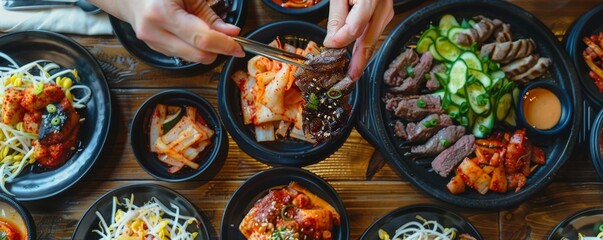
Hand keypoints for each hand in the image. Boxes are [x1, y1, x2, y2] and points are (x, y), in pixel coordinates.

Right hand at [90, 0, 244, 63]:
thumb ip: (209, 14)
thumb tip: (231, 33)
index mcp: (161, 13)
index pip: (202, 39)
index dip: (225, 45)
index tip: (239, 46)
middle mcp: (154, 32)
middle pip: (199, 55)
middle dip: (218, 49)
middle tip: (229, 39)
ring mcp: (152, 44)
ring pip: (193, 59)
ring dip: (207, 50)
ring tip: (206, 30)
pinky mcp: (154, 50)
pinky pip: (184, 56)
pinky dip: (195, 48)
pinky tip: (193, 33)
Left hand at [324, 0, 393, 80]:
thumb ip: (337, 16)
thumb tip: (333, 41)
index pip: (357, 23)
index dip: (344, 37)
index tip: (331, 45)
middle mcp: (382, 5)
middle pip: (370, 36)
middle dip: (359, 59)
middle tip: (350, 75)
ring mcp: (387, 11)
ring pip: (374, 38)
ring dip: (363, 56)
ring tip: (353, 72)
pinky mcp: (386, 15)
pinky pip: (375, 34)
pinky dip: (366, 46)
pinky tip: (359, 58)